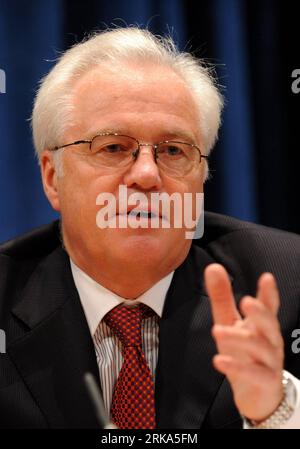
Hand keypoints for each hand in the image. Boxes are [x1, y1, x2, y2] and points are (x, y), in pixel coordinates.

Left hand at [204, 264, 283, 421]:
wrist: (258, 395)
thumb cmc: (245, 353)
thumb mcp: (230, 323)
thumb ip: (223, 297)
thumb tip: (213, 267)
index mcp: (262, 324)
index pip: (268, 306)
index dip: (269, 293)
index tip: (267, 278)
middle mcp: (269, 340)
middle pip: (270, 324)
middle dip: (260, 313)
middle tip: (247, 301)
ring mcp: (270, 361)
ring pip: (260, 348)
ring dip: (239, 338)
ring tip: (217, 331)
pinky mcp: (265, 381)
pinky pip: (254, 374)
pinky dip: (236, 367)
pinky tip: (218, 361)